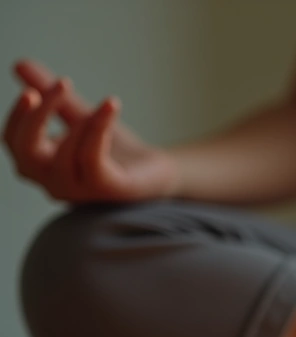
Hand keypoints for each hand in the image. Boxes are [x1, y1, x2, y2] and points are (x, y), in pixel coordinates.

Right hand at [4, 59, 177, 202]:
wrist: (158, 172)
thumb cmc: (115, 149)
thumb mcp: (79, 116)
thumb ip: (53, 98)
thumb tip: (19, 64)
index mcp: (41, 166)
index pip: (13, 141)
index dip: (18, 115)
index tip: (32, 89)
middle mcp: (53, 182)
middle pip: (27, 151)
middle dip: (37, 116)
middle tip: (58, 85)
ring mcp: (78, 190)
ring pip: (64, 154)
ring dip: (82, 122)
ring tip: (105, 102)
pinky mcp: (105, 189)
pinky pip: (93, 158)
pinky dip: (99, 128)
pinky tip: (111, 104)